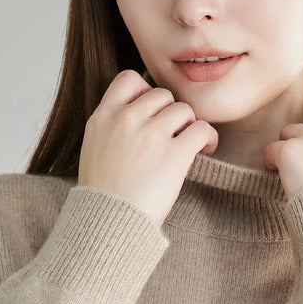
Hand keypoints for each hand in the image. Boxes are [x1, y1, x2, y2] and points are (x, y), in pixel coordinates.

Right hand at [78, 70, 218, 228]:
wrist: (108, 224)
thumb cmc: (103, 198)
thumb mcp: (94, 151)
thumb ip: (113, 129)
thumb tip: (140, 118)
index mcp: (103, 117)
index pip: (129, 79)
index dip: (145, 91)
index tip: (151, 113)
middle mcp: (126, 119)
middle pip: (162, 95)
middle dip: (170, 113)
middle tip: (174, 136)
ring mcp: (151, 135)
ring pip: (184, 110)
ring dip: (189, 126)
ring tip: (189, 146)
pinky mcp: (174, 154)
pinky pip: (202, 129)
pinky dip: (208, 138)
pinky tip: (205, 150)